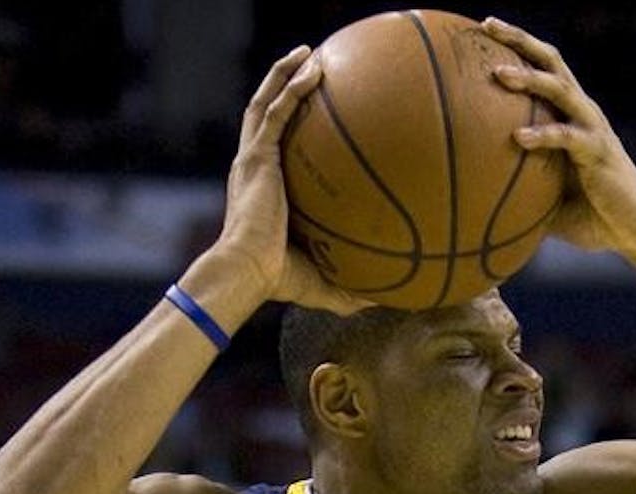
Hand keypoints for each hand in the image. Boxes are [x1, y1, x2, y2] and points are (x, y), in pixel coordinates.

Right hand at [211, 46, 371, 315]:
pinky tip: (313, 69)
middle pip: (267, 115)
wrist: (247, 274)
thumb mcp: (325, 282)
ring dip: (284, 74)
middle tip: (311, 67)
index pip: (278, 148)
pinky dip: (291, 87)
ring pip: (265, 102)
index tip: (318, 112)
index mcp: (266, 189)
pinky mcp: (256, 157)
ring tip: (308, 52)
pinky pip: (274, 112)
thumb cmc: (280, 281)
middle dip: (284, 86)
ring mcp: (253, 159)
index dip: (291, 126)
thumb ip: (352, 288)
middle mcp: (255, 167)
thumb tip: (387, 298)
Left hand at [481, 18, 635, 264]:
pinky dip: (544, 135)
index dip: (518, 46)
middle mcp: (583, 112)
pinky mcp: (599, 151)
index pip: (545, 68)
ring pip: (561, 89)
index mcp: (571, 114)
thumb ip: (518, 184)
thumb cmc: (591, 215)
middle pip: (552, 62)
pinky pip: (568, 137)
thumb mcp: (546, 196)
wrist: (635, 230)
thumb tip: (475, 195)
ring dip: (530, 78)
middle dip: (520, 40)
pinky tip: (518, 138)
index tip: (483, 29)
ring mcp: (593, 129)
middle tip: (488, 26)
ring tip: (498, 74)